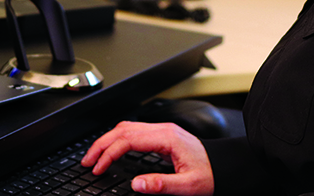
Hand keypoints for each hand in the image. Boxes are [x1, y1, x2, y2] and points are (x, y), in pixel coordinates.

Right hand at [82, 121, 213, 194]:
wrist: (226, 166)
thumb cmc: (210, 174)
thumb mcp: (188, 186)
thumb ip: (162, 185)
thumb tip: (136, 184)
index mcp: (167, 138)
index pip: (128, 139)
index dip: (109, 153)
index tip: (97, 167)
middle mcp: (163, 129)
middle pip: (123, 129)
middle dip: (101, 144)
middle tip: (87, 161)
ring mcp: (162, 129)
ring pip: (126, 127)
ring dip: (108, 139)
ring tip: (95, 155)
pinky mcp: (163, 134)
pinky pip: (134, 130)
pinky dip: (118, 138)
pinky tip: (113, 149)